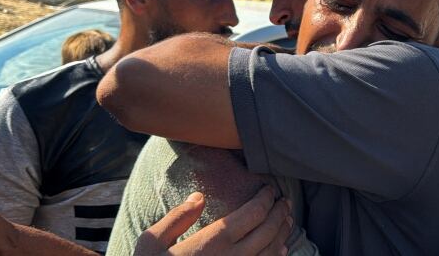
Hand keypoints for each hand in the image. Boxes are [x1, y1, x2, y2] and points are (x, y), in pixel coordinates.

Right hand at [135, 186, 292, 255]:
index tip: (269, 189)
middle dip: (279, 213)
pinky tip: (280, 249)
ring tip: (287, 219)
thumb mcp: (152, 242)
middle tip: (284, 201)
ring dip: (283, 233)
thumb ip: (177, 217)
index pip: (252, 213)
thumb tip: (199, 196)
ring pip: (272, 251)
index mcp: (213, 242)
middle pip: (268, 230)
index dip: (266, 198)